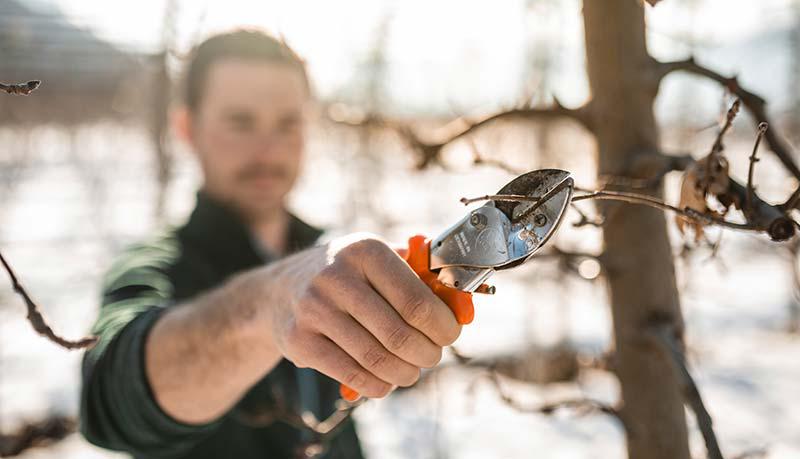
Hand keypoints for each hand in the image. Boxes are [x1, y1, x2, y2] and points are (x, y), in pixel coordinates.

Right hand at [268, 234, 461, 397]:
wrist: (278, 291)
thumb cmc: (345, 277)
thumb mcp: (376, 262)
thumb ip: (418, 278)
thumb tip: (462, 307)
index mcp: (365, 250)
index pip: (417, 300)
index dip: (443, 326)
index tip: (450, 335)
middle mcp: (336, 276)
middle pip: (400, 334)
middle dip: (427, 354)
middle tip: (432, 356)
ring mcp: (314, 309)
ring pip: (377, 359)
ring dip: (405, 373)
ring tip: (411, 371)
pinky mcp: (299, 340)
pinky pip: (352, 375)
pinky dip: (378, 385)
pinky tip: (385, 380)